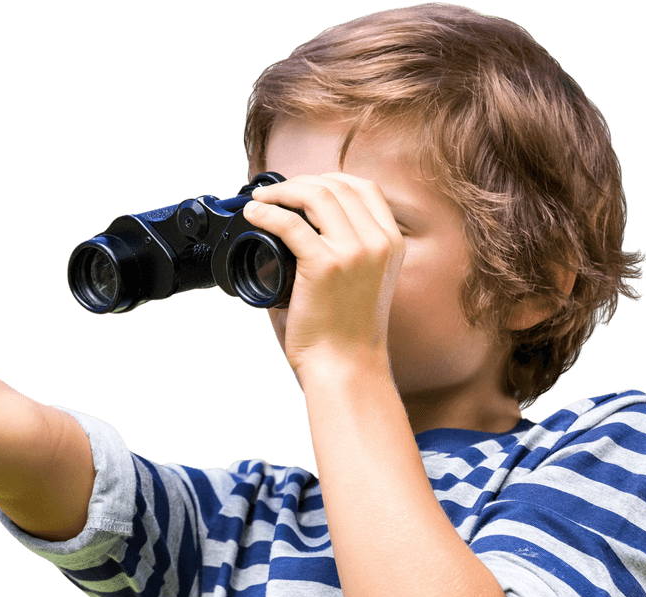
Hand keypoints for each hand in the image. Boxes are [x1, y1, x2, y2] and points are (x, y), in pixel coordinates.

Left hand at [241, 173, 404, 376]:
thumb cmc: (345, 334)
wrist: (346, 368)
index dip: (330, 179)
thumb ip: (345, 252)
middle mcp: (377, 242)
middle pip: (337, 186)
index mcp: (391, 243)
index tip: (304, 187)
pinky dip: (267, 213)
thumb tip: (302, 228)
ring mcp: (353, 252)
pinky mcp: (325, 266)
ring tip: (262, 200)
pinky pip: (290, 224)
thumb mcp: (363, 283)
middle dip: (301, 182)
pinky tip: (254, 214)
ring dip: (282, 191)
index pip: (364, 188)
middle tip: (275, 193)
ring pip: (316, 196)